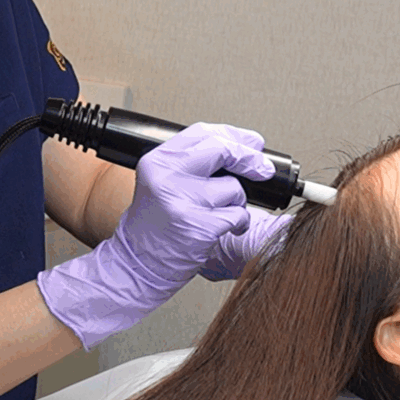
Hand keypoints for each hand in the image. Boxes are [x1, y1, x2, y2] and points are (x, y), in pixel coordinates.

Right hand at [37, 122, 274, 349]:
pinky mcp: (199, 226)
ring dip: (237, 202)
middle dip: (250, 158)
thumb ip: (193, 164)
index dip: (234, 135)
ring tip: (220, 214)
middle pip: (222, 150)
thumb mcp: (163, 184)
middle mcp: (167, 176)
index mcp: (158, 161)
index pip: (203, 132)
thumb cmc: (154, 226)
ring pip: (234, 188)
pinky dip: (239, 223)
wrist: (136, 266)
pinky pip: (237, 215)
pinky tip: (226, 230)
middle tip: (264, 169)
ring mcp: (183, 201)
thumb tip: (245, 148)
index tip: (253, 143)